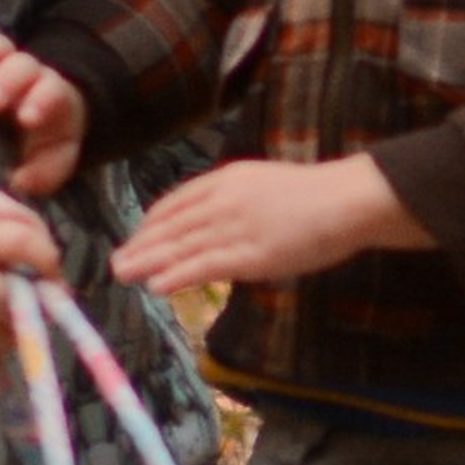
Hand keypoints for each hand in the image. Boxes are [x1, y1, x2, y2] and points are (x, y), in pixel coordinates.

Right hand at [0, 26, 87, 197]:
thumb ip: (43, 173)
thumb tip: (20, 181)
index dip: (40, 100)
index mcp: (51, 99)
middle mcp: (27, 74)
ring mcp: (2, 60)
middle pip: (20, 65)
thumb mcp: (51, 159)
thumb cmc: (43, 139)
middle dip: (6, 81)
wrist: (39, 109)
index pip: (51, 92)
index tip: (26, 118)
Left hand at [113, 154, 432, 294]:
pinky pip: (206, 266)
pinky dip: (178, 275)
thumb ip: (236, 200)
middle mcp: (224, 200)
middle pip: (172, 225)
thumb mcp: (265, 185)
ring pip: (182, 246)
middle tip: (116, 262)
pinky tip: (158, 285)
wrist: (349, 200)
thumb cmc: (316, 195)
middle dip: (141, 244)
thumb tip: (215, 221)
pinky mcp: (252, 254)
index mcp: (228, 179)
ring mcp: (237, 226)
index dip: (152, 222)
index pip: (177, 201)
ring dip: (149, 261)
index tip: (136, 238)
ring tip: (124, 274)